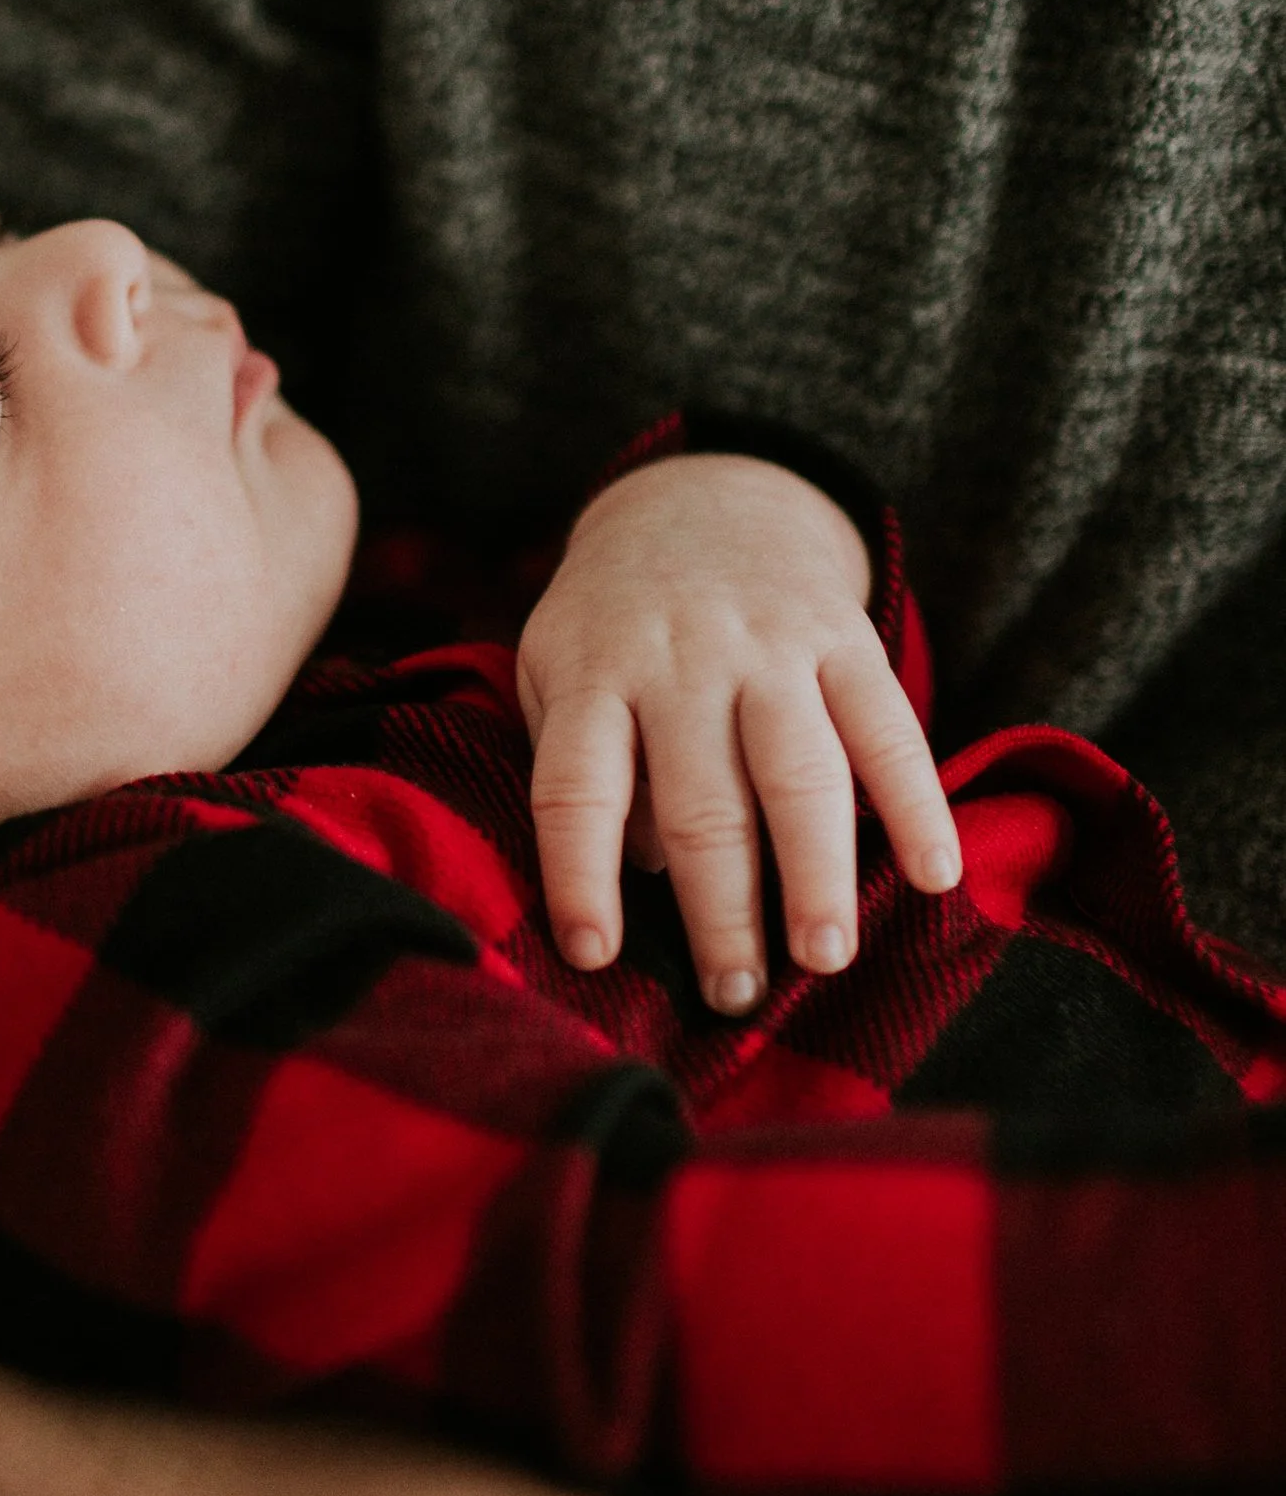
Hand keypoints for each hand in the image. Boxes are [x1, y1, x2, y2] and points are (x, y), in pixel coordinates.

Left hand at [516, 451, 960, 1014]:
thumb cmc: (618, 629)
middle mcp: (680, 660)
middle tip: (734, 993)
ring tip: (825, 957)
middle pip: (701, 800)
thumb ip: (588, 766)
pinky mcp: (846, 639)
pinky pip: (889, 727)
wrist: (705, 502)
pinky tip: (935, 874)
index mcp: (592, 674)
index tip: (591, 954)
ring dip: (815, 872)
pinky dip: (917, 802)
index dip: (579, 874)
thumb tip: (643, 868)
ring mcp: (768, 647)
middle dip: (720, 908)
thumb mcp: (561, 673)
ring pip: (797, 771)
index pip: (575, 787)